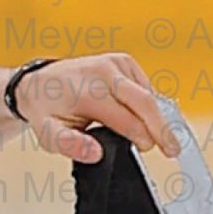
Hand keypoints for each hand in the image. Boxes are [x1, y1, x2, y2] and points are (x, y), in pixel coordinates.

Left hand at [15, 53, 178, 162]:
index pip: (127, 119)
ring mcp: (115, 63)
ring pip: (148, 94)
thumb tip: (96, 153)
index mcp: (88, 92)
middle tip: (173, 149)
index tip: (148, 151)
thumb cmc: (46, 110)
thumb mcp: (48, 135)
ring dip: (154, 116)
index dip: (142, 138)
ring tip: (154, 136)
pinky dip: (147, 103)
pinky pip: (145, 85)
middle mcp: (103, 72)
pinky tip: (137, 114)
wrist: (38, 83)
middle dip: (163, 129)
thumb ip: (70, 146)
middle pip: (146, 103)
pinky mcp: (122, 60)